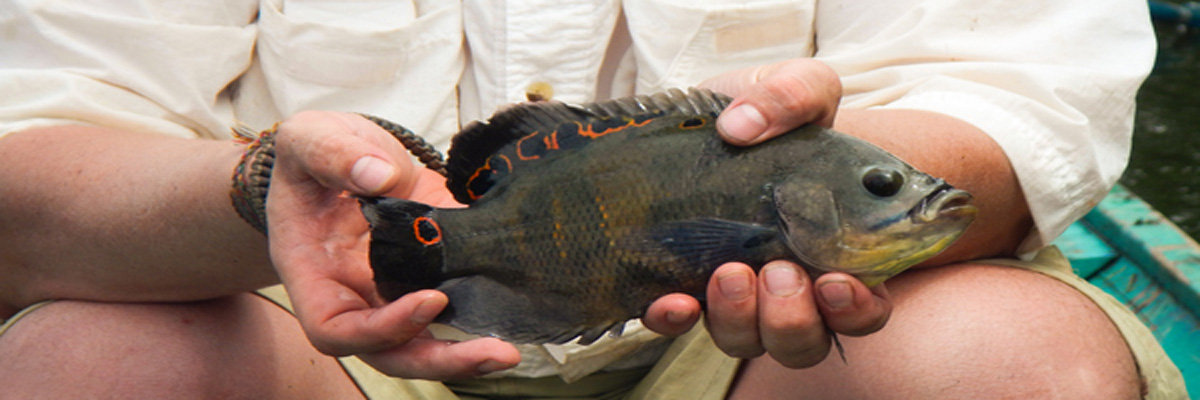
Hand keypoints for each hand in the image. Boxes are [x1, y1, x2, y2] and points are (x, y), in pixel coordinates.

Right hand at [265, 111, 518, 379]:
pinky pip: (454, 307)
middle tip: (496, 351)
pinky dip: (483, 314)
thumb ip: (332, 153)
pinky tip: (517, 311)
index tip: (430, 300)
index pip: (336, 329)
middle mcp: (354, 295)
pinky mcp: (431, 273)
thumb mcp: (309, 139)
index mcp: (313, 274)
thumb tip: (378, 175)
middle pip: (391, 353)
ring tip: (509, 350)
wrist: (343, 152)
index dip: (383, 329)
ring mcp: (394, 290)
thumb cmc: (313, 155)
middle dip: (441, 360)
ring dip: (466, 353)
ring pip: (425, 342)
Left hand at [642, 59, 892, 367]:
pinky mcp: (681, 284)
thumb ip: (793, 93)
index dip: (855, 310)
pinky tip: (672, 300)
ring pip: (747, 341)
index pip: (861, 310)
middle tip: (779, 272)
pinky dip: (674, 319)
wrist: (714, 119)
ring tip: (730, 273)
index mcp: (836, 254)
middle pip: (803, 341)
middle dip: (792, 318)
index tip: (836, 281)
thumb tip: (741, 125)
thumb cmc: (774, 114)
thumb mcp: (798, 86)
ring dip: (740, 320)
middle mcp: (789, 289)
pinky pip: (678, 324)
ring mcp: (735, 294)